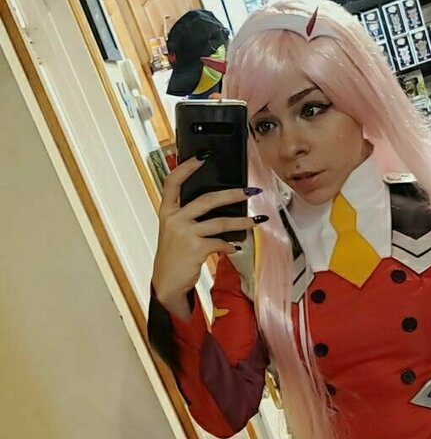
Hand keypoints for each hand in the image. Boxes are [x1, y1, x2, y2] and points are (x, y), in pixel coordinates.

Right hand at [151, 155, 254, 307]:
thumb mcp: (174, 231)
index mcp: (167, 211)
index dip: (187, 167)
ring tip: (256, 221)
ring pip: (220, 222)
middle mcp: (174, 219)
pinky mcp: (196, 248)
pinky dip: (229, 245)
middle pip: (207, 199)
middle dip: (232, 194)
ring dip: (241, 222)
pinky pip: (220, 242)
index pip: (173, 182)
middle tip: (249, 191)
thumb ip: (188, 216)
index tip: (203, 156)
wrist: (166, 282)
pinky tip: (232, 248)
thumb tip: (219, 206)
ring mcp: (184, 233)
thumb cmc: (174, 255)